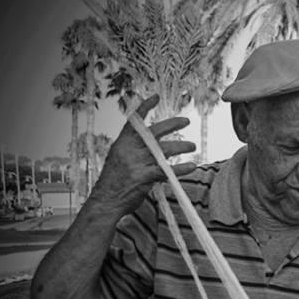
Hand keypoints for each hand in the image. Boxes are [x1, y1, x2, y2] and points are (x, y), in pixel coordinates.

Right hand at [92, 95, 196, 215]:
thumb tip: (151, 146)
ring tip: (193, 146)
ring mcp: (137, 162)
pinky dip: (181, 168)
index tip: (155, 97)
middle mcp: (129, 149)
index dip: (144, 107)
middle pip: (153, 131)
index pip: (134, 121)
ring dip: (181, 146)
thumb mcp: (119, 160)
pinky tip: (191, 166)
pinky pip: (167, 170)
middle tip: (186, 121)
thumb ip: (134, 150)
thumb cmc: (113, 182)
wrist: (106, 201)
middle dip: (172, 124)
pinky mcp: (145, 177)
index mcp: (122, 143)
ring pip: (164, 150)